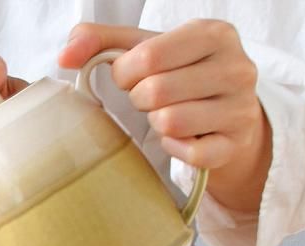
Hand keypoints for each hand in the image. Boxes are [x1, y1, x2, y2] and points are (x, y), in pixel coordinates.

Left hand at [59, 21, 271, 210]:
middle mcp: (235, 66)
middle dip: (140, 100)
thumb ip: (102, 42)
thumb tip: (65, 54)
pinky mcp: (234, 144)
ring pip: (172, 122)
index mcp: (212, 34)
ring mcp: (239, 108)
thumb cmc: (181, 78)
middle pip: (156, 91)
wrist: (230, 119)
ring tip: (165, 116)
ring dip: (157, 125)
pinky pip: (190, 153)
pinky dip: (175, 149)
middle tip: (148, 101)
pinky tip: (179, 139)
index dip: (125, 74)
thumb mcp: (148, 51)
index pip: (148, 56)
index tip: (130, 79)